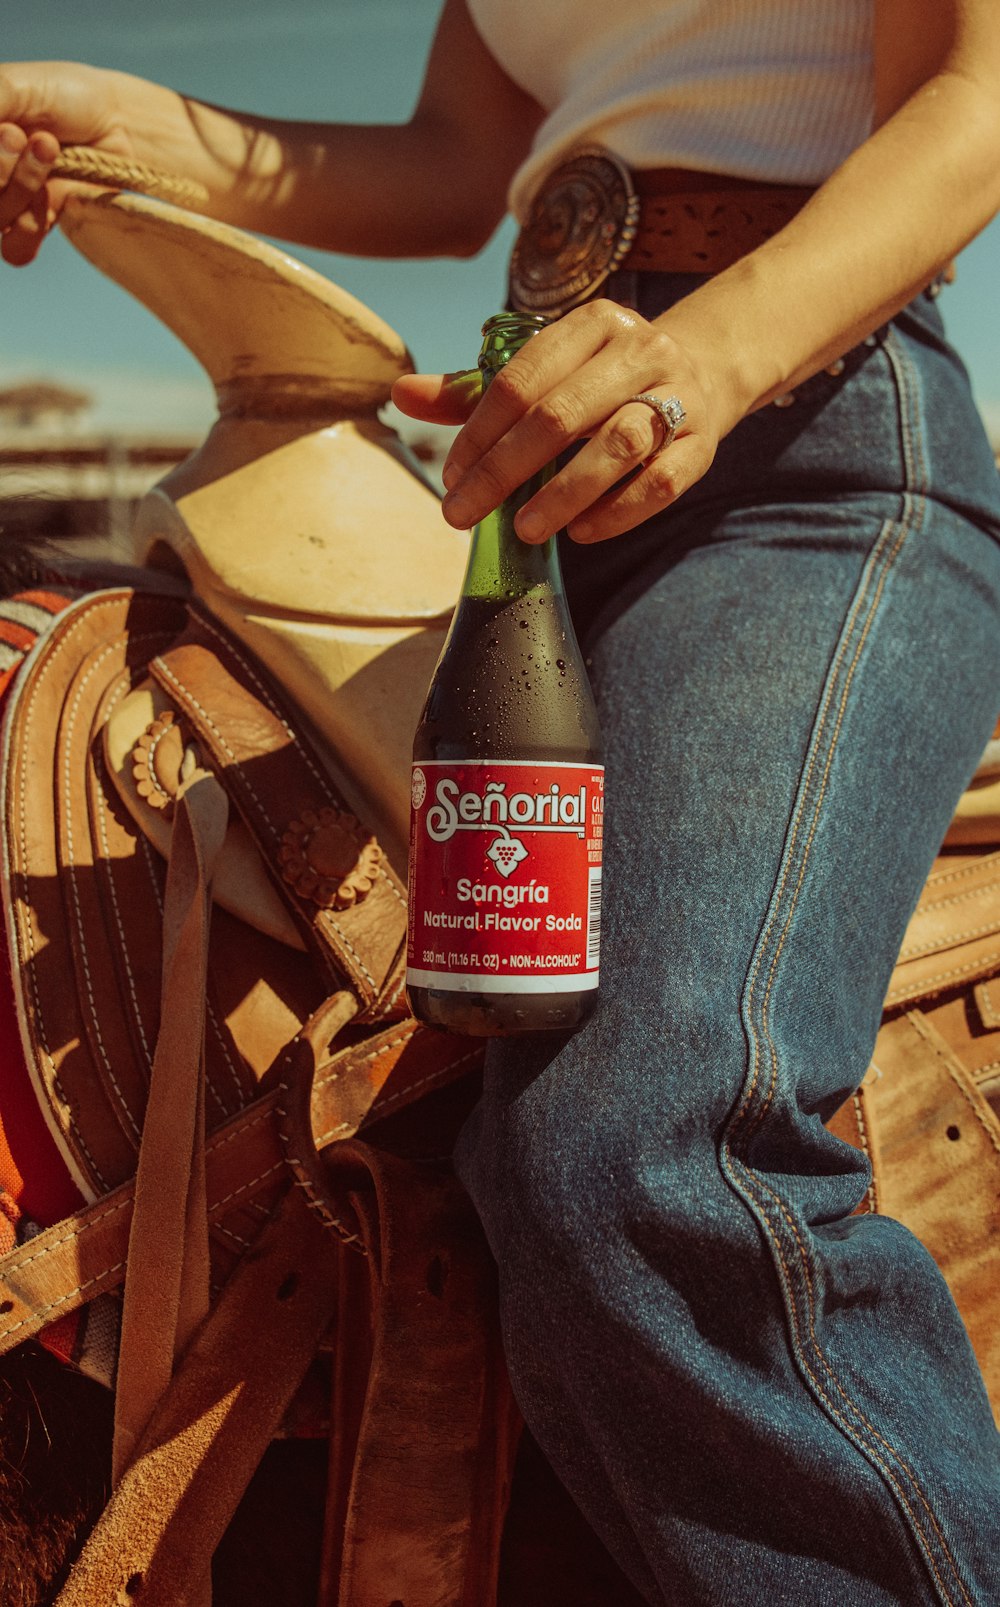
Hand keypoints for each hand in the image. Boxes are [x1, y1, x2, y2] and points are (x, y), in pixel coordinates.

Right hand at [0, 62, 132, 264]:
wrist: (117, 123)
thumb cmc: (65, 94)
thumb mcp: (13, 85)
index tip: (9, 129)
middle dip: (1, 167)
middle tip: (31, 137)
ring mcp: (4, 202)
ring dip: (22, 186)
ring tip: (50, 150)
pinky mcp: (34, 228)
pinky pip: (14, 251)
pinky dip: (30, 229)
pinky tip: (52, 196)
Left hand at [391, 300, 718, 543]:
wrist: (705, 374)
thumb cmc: (602, 380)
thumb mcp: (544, 372)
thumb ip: (474, 390)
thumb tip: (401, 394)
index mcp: (593, 324)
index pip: (522, 378)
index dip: (479, 432)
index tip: (451, 477)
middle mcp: (640, 351)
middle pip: (562, 414)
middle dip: (504, 470)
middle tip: (464, 514)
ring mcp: (679, 396)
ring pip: (618, 445)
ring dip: (564, 493)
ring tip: (524, 529)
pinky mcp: (702, 445)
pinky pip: (659, 484)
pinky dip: (618, 512)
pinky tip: (581, 533)